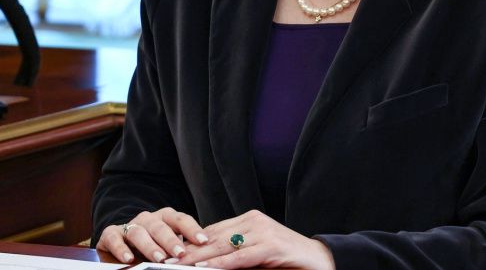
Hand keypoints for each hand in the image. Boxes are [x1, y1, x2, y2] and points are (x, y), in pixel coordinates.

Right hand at [96, 207, 208, 264]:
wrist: (121, 244)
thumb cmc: (152, 246)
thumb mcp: (167, 247)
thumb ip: (179, 250)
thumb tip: (199, 259)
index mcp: (165, 218)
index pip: (180, 220)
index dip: (192, 229)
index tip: (203, 241)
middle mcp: (148, 219)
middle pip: (160, 226)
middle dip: (171, 240)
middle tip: (181, 253)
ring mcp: (129, 225)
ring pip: (139, 232)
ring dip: (149, 246)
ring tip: (159, 258)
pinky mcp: (110, 234)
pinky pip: (114, 238)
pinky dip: (121, 248)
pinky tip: (129, 259)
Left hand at [177, 209, 334, 269]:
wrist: (320, 260)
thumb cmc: (287, 259)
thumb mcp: (257, 254)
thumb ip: (235, 253)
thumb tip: (208, 263)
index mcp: (249, 219)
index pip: (212, 230)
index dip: (191, 242)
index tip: (171, 251)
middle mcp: (253, 221)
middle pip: (214, 237)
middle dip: (189, 250)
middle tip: (166, 260)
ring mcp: (263, 232)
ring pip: (223, 246)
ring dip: (199, 258)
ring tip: (179, 265)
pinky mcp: (271, 247)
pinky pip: (241, 257)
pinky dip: (223, 264)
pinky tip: (207, 269)